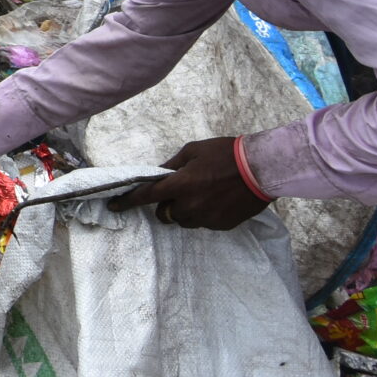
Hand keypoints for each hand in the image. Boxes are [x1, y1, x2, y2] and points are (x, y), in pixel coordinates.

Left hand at [114, 137, 271, 230]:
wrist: (262, 169)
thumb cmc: (226, 154)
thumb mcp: (194, 151)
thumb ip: (172, 164)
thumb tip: (159, 174)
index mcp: (180, 185)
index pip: (146, 197)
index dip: (127, 202)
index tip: (114, 206)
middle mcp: (189, 205)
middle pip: (164, 214)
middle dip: (165, 204)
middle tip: (179, 190)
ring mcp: (206, 218)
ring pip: (183, 221)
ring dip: (184, 211)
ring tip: (202, 194)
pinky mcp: (220, 225)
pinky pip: (203, 223)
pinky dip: (203, 214)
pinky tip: (216, 200)